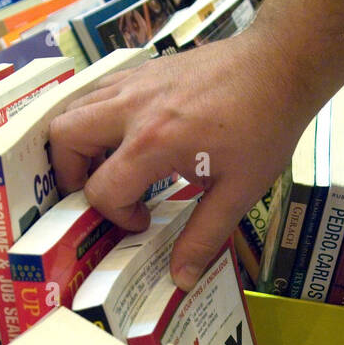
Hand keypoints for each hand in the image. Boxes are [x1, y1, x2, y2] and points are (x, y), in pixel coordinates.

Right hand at [49, 33, 312, 290]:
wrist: (280, 66)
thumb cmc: (264, 126)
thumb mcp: (239, 191)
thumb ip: (204, 236)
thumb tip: (182, 278)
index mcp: (154, 142)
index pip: (102, 189)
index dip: (116, 216)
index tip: (143, 221)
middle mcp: (132, 108)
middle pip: (63, 137)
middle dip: (69, 174)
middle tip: (97, 194)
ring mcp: (134, 83)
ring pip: (73, 108)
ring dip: (78, 143)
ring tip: (106, 167)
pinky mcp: (142, 71)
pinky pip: (97, 92)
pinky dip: (95, 118)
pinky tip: (125, 138)